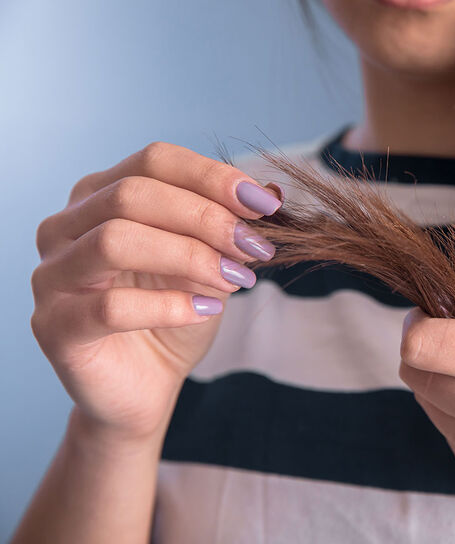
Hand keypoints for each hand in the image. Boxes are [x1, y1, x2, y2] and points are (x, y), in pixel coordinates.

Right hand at [30, 142, 281, 443]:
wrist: (148, 384)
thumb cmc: (175, 313)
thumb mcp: (211, 262)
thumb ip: (230, 227)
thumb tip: (271, 193)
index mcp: (101, 195)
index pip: (154, 160)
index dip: (212, 176)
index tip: (265, 204)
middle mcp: (66, 226)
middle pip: (132, 194)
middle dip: (206, 217)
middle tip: (254, 247)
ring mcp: (52, 276)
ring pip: (115, 240)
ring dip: (189, 256)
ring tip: (235, 279)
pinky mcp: (55, 326)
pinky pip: (110, 307)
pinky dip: (168, 305)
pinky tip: (205, 310)